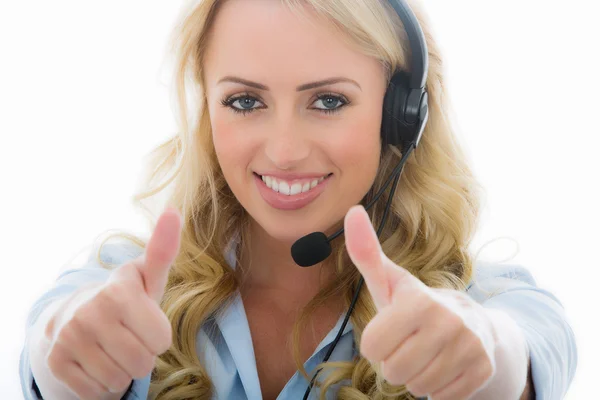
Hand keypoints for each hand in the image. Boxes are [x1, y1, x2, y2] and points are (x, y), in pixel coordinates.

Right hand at [44, 207, 182, 399]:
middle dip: (141, 355)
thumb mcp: (147, 278)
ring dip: (121, 370)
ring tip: (112, 349)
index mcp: (119, 291)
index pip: (161, 341)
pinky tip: (95, 362)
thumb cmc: (125, 299)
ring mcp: (68, 337)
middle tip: (129, 338)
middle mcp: (89, 312)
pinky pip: (95, 391)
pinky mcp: (55, 361)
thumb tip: (174, 211)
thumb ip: (163, 251)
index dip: (158, 336)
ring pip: (118, 379)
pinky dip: (100, 383)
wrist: (73, 317)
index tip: (145, 322)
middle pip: (142, 363)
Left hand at [344, 205, 497, 399]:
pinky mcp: (484, 370)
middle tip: (409, 344)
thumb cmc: (417, 305)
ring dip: (416, 376)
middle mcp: (448, 321)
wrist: (474, 325)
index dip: (376, 344)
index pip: (371, 347)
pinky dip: (438, 388)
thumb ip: (366, 252)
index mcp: (418, 300)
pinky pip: (442, 397)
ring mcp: (470, 346)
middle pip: (392, 370)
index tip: (391, 330)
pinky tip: (445, 366)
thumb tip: (352, 210)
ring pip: (417, 387)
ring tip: (426, 355)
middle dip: (395, 362)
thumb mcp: (391, 282)